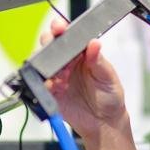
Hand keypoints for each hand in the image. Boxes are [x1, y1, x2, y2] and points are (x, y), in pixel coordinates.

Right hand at [39, 16, 127, 138]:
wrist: (104, 122)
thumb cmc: (109, 96)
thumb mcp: (108, 76)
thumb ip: (98, 60)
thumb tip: (94, 43)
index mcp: (80, 53)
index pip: (67, 35)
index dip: (60, 28)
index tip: (59, 27)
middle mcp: (66, 62)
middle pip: (49, 44)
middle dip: (48, 42)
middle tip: (56, 49)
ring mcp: (56, 76)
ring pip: (40, 62)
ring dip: (47, 64)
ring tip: (62, 75)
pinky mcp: (50, 92)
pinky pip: (39, 84)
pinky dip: (45, 83)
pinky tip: (57, 87)